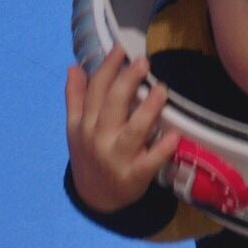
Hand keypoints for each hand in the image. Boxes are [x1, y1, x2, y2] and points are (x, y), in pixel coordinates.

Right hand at [65, 45, 180, 211]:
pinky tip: (173, 135)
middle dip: (128, 82)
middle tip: (144, 62)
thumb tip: (74, 66)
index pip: (95, 91)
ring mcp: (117, 158)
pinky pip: (150, 161)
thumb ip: (76, 97)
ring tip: (162, 90)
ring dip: (148, 110)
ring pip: (133, 131)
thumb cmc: (90, 155)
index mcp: (84, 124)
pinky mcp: (135, 176)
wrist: (96, 198)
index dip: (107, 68)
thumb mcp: (76, 128)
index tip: (121, 48)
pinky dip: (161, 149)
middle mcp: (98, 139)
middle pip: (113, 106)